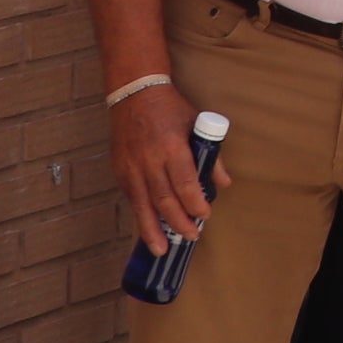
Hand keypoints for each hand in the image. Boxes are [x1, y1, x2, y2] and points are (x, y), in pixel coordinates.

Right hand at [112, 81, 214, 257]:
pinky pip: (132, 198)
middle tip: (192, 236)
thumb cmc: (170, 109)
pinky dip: (141, 215)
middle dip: (178, 222)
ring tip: (163, 249)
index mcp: (171, 147)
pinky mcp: (119, 171)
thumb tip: (223, 184)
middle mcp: (148, 160)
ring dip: (153, 229)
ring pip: (143, 205)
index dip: (195, 203)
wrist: (134, 94)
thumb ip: (211, 156)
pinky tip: (149, 229)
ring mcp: (130, 167)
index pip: (184, 184)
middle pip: (164, 199)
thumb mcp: (196, 125)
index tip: (205, 215)